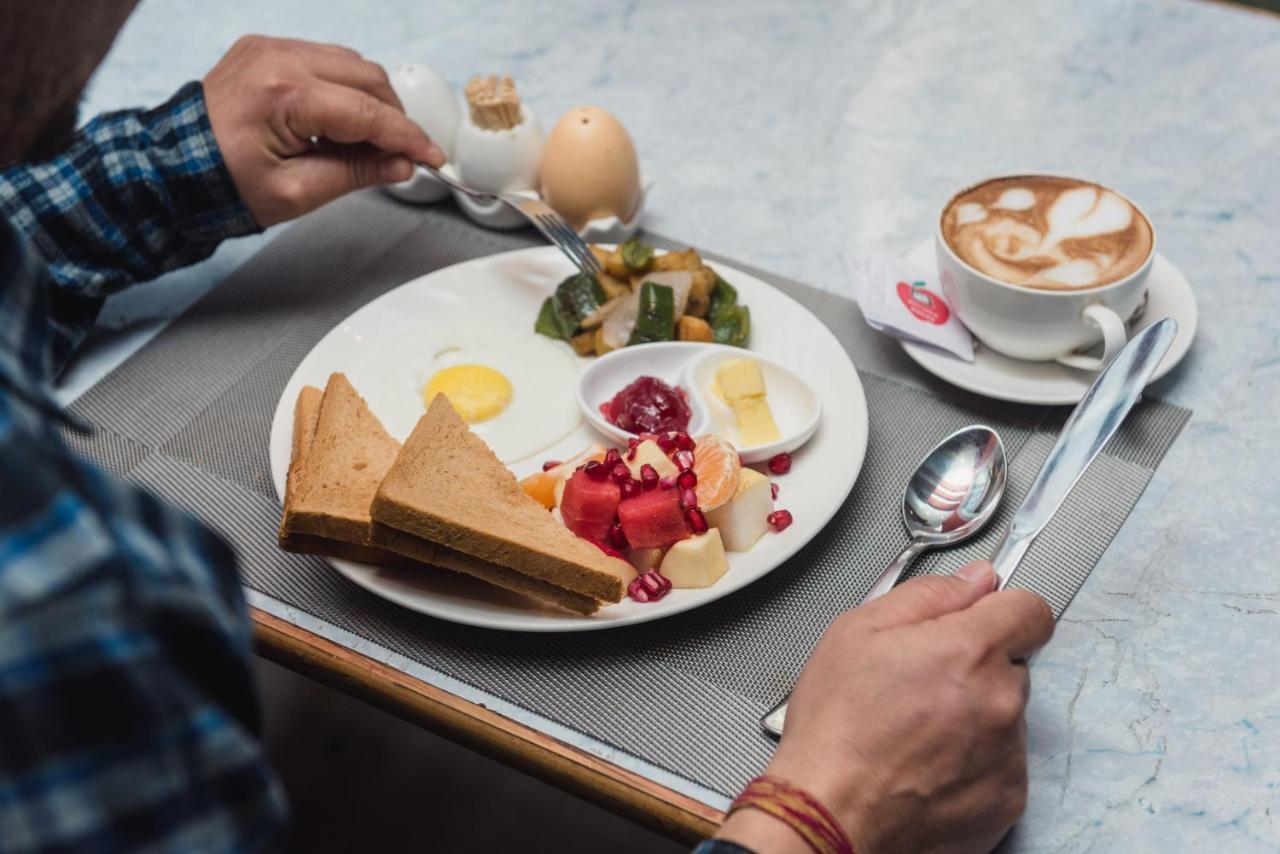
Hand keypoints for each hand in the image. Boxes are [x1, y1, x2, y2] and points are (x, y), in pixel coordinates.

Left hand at [202, 35, 445, 225]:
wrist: (171, 167)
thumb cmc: (223, 183)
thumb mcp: (297, 191)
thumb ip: (355, 173)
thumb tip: (400, 165)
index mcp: (283, 93)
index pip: (367, 112)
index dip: (407, 138)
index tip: (432, 157)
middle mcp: (278, 57)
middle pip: (367, 78)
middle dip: (393, 117)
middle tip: (403, 156)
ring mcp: (271, 47)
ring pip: (351, 64)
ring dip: (372, 101)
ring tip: (370, 143)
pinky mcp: (266, 49)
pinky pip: (325, 60)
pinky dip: (346, 88)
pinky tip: (343, 122)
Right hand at [718, 562, 1053, 853]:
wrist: (829, 813)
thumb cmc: (836, 728)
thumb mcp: (857, 631)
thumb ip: (927, 595)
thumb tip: (973, 581)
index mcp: (969, 651)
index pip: (1030, 610)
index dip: (1003, 609)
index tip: (984, 619)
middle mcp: (1001, 701)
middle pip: (1011, 666)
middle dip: (974, 668)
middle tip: (920, 685)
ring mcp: (1009, 755)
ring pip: (1005, 716)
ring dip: (974, 716)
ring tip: (916, 732)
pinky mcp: (1007, 800)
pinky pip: (1002, 764)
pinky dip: (973, 761)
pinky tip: (926, 764)